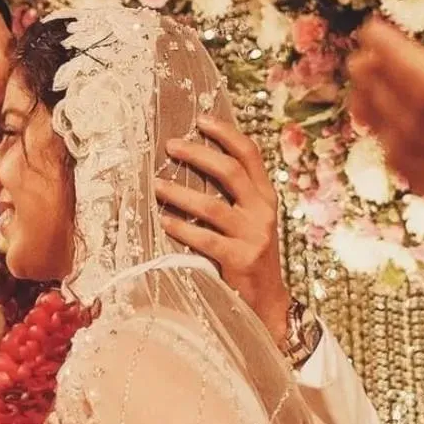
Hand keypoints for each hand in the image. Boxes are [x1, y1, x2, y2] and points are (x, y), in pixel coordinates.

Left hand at [154, 116, 291, 344]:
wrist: (268, 303)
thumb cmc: (249, 256)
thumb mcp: (250, 221)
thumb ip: (233, 196)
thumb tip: (195, 163)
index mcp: (266, 197)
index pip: (250, 155)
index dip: (226, 134)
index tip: (201, 120)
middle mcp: (263, 212)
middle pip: (230, 171)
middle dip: (198, 154)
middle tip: (170, 145)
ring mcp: (254, 236)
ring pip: (212, 206)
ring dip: (179, 193)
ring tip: (156, 185)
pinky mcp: (240, 259)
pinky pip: (205, 239)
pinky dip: (182, 228)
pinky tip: (163, 221)